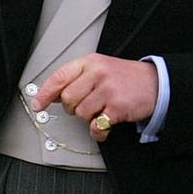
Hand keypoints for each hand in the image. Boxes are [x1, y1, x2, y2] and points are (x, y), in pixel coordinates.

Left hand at [31, 54, 157, 142]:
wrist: (154, 82)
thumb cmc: (124, 77)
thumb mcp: (100, 68)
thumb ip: (77, 78)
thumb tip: (53, 94)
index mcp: (90, 62)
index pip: (60, 77)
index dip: (45, 93)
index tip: (38, 104)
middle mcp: (98, 74)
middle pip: (68, 98)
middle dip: (73, 107)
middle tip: (85, 106)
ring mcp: (108, 90)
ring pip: (81, 113)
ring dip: (88, 118)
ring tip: (100, 111)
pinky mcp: (117, 107)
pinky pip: (96, 126)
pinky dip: (98, 131)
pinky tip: (104, 124)